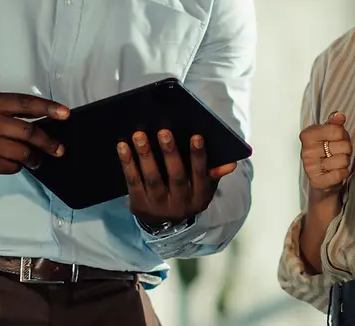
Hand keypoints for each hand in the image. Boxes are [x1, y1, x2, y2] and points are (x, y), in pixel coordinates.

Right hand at [0, 91, 69, 174]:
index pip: (26, 104)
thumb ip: (9, 107)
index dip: (48, 108)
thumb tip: (42, 116)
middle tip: (59, 149)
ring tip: (39, 159)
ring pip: (23, 153)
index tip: (66, 114)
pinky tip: (17, 162)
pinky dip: (19, 165)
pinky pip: (12, 166)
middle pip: (29, 132)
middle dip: (49, 142)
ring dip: (36, 158)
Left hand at [118, 129, 238, 226]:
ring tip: (139, 135)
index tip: (196, 136)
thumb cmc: (186, 193)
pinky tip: (123, 146)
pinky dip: (128, 163)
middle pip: (176, 176)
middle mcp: (181, 204)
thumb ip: (214, 173)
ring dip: (145, 155)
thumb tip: (231, 163)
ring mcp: (159, 206)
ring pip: (153, 179)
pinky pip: (133, 182)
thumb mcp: (203, 187)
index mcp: (200, 197)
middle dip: (170, 153)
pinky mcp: (139, 205)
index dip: (199, 156)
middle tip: (163, 131)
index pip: (202, 175)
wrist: (164, 224)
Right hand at [298, 111, 352, 197]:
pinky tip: (336, 172)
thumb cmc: (327, 153)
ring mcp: (310, 167)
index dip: (343, 136)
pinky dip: (343, 173)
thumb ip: (334, 123)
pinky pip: (340, 174)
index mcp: (307, 135)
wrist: (321, 178)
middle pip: (344, 146)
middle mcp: (306, 151)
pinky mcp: (316, 181)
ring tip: (336, 162)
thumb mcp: (330, 135)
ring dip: (345, 162)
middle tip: (338, 153)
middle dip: (346, 150)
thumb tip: (339, 116)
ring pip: (343, 160)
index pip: (338, 130)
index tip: (336, 140)